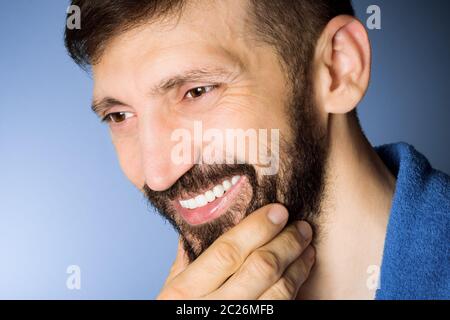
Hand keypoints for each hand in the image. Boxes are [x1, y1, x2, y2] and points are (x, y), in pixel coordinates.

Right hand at [157, 204, 314, 299]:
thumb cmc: (181, 316)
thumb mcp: (171, 295)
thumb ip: (186, 263)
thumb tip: (203, 227)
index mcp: (184, 294)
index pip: (227, 252)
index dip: (257, 229)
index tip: (277, 211)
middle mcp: (212, 310)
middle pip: (260, 268)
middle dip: (286, 242)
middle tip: (301, 226)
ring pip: (279, 291)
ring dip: (298, 265)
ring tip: (306, 246)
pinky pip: (282, 309)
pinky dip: (297, 286)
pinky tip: (300, 271)